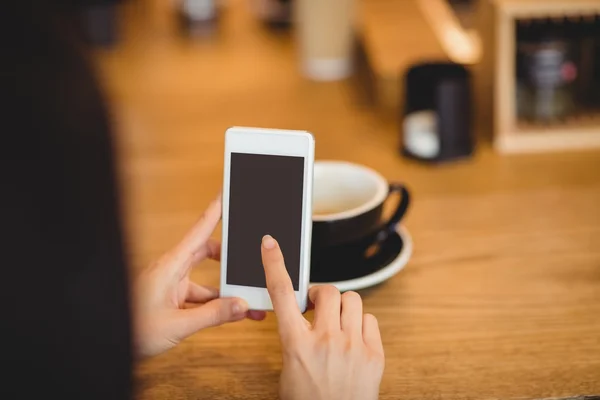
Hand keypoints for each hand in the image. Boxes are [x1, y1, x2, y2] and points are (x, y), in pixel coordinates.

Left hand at [133, 195, 265, 358]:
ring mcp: (172, 285)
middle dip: (229, 255)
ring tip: (247, 298)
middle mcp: (172, 271)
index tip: (227, 195)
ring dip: (225, 290)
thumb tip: (241, 305)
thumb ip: (213, 315)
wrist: (110, 340)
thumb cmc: (133, 328)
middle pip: (206, 252)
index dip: (214, 212)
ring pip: (206, 280)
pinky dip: (215, 304)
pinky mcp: (172, 300)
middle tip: (248, 253)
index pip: (199, 231)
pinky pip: (200, 297)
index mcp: (170, 266)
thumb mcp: (177, 325)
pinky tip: (230, 314)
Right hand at [260, 235, 384, 399]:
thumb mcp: (288, 369)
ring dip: (342, 307)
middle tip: (317, 307)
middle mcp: (325, 340)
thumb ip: (294, 337)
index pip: (281, 294)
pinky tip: (354, 339)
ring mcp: (353, 346)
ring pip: (352, 300)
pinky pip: (370, 319)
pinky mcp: (375, 354)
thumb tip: (302, 316)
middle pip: (326, 290)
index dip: (274, 264)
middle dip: (321, 294)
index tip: (269, 244)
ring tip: (338, 324)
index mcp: (296, 344)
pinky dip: (361, 324)